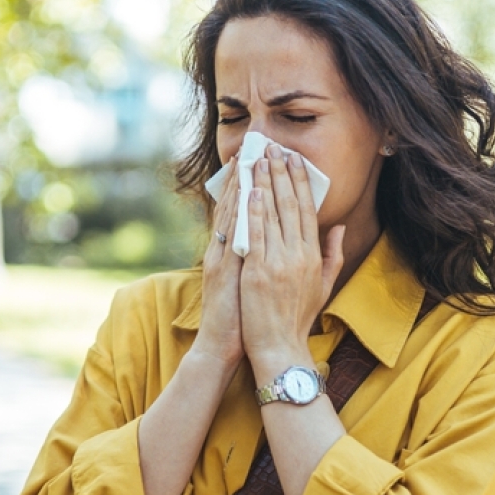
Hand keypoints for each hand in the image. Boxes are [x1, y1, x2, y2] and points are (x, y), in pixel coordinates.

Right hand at [190, 165, 243, 367]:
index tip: (260, 161)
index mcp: (231, 253)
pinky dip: (236, 212)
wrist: (221, 346)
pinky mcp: (220, 269)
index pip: (241, 212)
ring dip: (238, 186)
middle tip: (254, 147)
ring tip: (247, 159)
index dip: (249, 186)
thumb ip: (259, 260)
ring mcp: (220, 258)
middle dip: (244, 176)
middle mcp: (222, 250)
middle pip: (232, 206)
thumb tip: (274, 242)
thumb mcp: (251, 284)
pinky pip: (229, 235)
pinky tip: (244, 193)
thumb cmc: (241, 319)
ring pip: (229, 214)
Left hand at [239, 145, 344, 376]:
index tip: (294, 160)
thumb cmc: (298, 318)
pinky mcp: (257, 272)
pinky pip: (256, 235)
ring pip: (272, 215)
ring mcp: (277, 263)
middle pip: (290, 205)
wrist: (280, 347)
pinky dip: (253, 212)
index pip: (307, 210)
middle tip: (274, 148)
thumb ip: (332, 254)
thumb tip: (339, 226)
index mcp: (313, 256)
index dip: (300, 182)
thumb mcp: (323, 285)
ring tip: (258, 160)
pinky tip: (250, 191)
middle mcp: (298, 255)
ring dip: (265, 184)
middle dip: (282, 174)